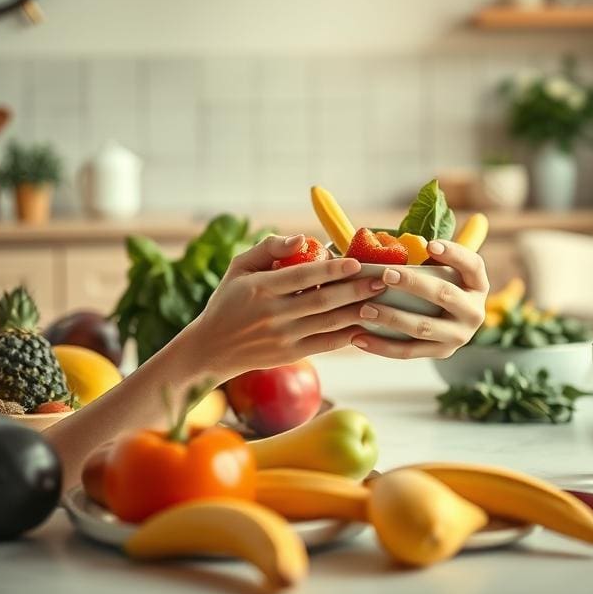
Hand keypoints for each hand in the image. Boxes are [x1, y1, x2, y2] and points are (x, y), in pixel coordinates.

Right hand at [182, 234, 384, 378]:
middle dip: (355, 290)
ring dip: (357, 312)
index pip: (303, 276)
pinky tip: (365, 325)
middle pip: (322, 301)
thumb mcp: (239, 266)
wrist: (212, 348)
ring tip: (381, 301)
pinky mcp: (290, 354)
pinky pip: (325, 344)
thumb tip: (302, 239)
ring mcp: (283, 337)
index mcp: (261, 288)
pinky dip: (347, 336)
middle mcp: (273, 314)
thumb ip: (269, 247)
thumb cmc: (229, 300)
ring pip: (328, 323)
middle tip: (381, 280)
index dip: (331, 270)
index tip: (355, 262)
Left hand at [350, 240, 488, 359]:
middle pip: (444, 295)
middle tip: (386, 274)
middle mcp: (474, 312)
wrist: (453, 325)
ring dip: (391, 318)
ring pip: (423, 327)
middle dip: (414, 284)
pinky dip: (381, 346)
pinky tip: (358, 337)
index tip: (429, 244)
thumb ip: (429, 257)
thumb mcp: (444, 270)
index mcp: (478, 284)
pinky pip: (408, 351)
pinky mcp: (440, 353)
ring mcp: (459, 336)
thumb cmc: (440, 285)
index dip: (453, 253)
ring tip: (364, 309)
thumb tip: (394, 241)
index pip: (472, 264)